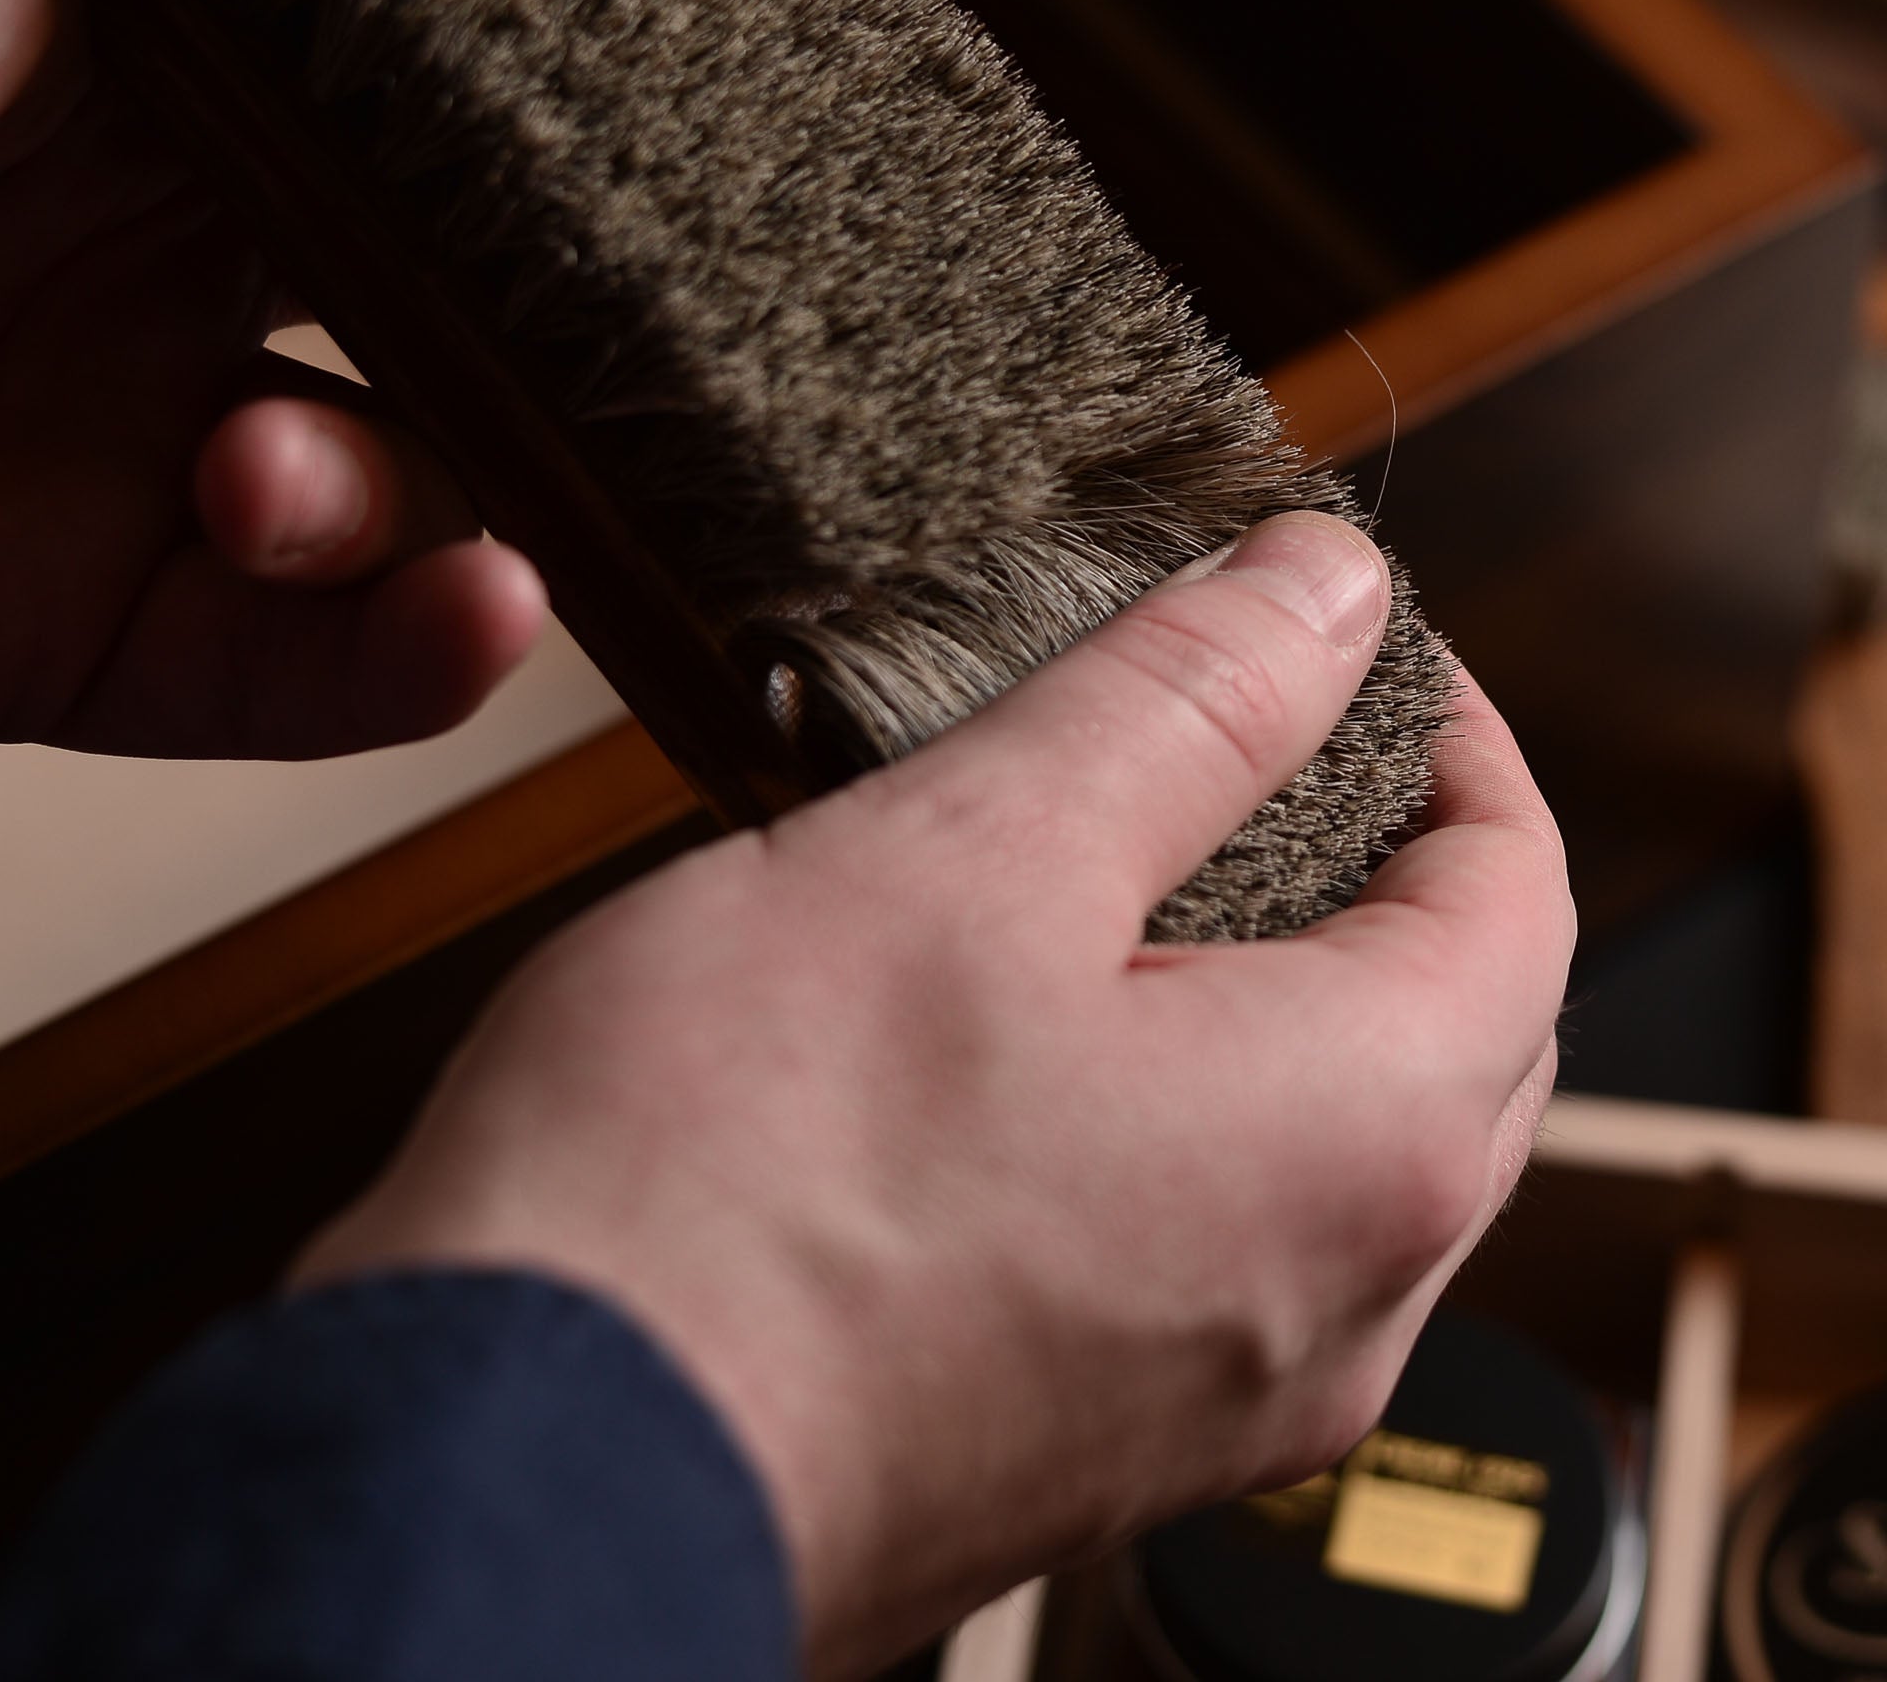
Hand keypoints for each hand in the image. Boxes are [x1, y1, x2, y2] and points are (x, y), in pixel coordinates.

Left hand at [0, 0, 546, 756]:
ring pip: (392, 502)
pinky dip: (404, 655)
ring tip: (282, 483)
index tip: (666, 91)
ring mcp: (123, 452)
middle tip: (613, 323)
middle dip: (532, 327)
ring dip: (407, 505)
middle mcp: (153, 260)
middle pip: (435, 301)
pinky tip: (473, 615)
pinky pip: (300, 671)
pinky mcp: (78, 628)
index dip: (540, 95)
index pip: (411, 83)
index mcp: (149, 73)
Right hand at [300, 509, 1573, 1678]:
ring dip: (1249, 964)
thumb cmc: (732, 1179)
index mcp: (1364, 1138)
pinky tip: (1001, 1019)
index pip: (1522, 884)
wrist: (537, 1466)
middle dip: (1359, 841)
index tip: (1331, 638)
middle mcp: (1336, 1298)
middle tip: (1215, 718)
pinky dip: (1159, 1088)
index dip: (1445, 727)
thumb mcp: (975, 845)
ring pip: (1316, 1123)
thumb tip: (1326, 592)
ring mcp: (1216, 1393)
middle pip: (1446, 1013)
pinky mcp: (1087, 1431)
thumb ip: (1185, 704)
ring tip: (1083, 843)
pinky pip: (1200, 1220)